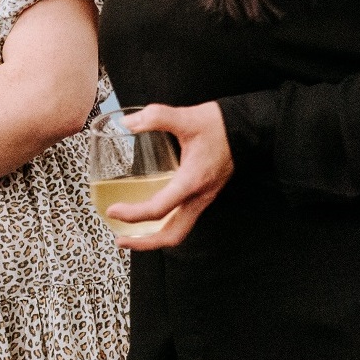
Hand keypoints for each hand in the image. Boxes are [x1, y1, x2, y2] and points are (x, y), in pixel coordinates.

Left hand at [106, 102, 233, 249]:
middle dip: (144, 243)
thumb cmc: (219, 125)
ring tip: (131, 233)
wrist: (248, 130)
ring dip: (154, 237)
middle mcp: (198, 196)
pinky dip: (164, 223)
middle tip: (120, 239)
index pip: (159, 209)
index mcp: (192, 181)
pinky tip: (151, 213)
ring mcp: (203, 199)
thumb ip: (157, 117)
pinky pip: (183, 219)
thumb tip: (129, 124)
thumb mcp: (186, 117)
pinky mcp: (204, 195)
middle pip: (172, 235)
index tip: (112, 210)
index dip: (133, 214)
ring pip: (179, 230)